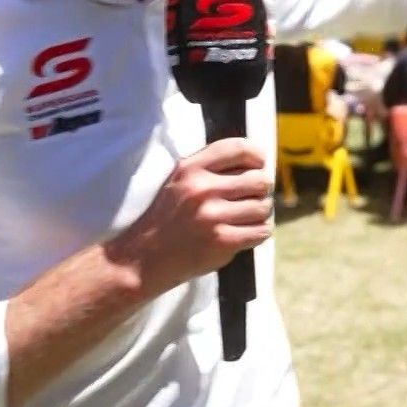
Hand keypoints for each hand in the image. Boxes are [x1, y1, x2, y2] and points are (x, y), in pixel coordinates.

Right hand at [112, 139, 273, 295]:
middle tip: (252, 197)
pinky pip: (261, 231)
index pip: (239, 149)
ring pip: (263, 207)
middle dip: (261, 189)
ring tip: (248, 216)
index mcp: (191, 168)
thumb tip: (257, 164)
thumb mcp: (179, 180)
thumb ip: (211, 168)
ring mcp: (212, 216)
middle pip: (259, 180)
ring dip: (261, 212)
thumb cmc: (167, 216)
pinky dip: (259, 231)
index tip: (258, 166)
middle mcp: (202, 189)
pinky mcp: (222, 241)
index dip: (257, 157)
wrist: (143, 257)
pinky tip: (247, 232)